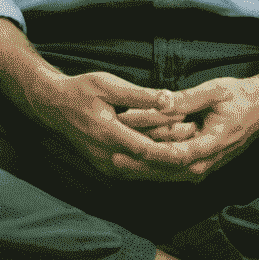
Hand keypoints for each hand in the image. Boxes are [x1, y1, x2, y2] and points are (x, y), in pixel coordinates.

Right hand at [20, 69, 207, 181]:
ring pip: (146, 174)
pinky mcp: (109, 168)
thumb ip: (139, 95)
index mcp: (109, 136)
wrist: (55, 106)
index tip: (195, 148)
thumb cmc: (81, 90)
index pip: (147, 151)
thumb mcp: (109, 84)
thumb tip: (168, 99)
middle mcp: (109, 158)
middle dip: (178, 162)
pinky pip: (139, 173)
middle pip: (150, 168)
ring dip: (171, 168)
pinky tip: (176, 164)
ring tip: (196, 157)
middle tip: (203, 152)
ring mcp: (108, 167)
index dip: (172, 152)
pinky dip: (158, 169)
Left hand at [117, 75, 258, 179]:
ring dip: (141, 170)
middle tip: (110, 158)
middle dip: (138, 166)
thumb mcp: (215, 91)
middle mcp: (207, 163)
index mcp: (212, 144)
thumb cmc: (240, 97)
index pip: (176, 155)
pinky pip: (171, 171)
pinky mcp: (199, 167)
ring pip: (167, 174)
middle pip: (166, 171)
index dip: (150, 153)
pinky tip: (132, 164)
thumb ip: (186, 100)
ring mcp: (203, 168)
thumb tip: (161, 102)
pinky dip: (151, 168)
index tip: (127, 148)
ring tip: (114, 163)